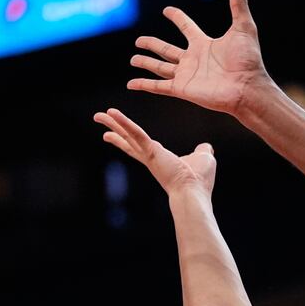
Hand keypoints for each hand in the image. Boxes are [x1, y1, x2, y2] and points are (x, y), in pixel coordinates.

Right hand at [95, 108, 215, 197]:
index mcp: (160, 159)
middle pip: (128, 140)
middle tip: (99, 119)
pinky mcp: (151, 151)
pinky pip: (135, 133)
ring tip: (98, 115)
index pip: (139, 146)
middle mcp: (150, 158)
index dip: (126, 139)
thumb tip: (206, 148)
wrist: (194, 193)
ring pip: (127, 135)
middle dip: (114, 129)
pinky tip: (112, 112)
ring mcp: (149, 155)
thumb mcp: (203, 158)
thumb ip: (202, 151)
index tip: (114, 134)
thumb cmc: (199, 180)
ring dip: (113, 123)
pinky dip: (123, 122)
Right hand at [127, 0, 269, 116]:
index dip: (177, 17)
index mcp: (205, 44)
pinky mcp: (182, 89)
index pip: (187, 27)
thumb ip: (238, 2)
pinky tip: (131, 84)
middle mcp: (193, 59)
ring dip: (146, 63)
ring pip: (159, 67)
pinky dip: (144, 85)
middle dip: (152, 44)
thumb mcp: (243, 27)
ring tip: (133, 59)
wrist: (247, 88)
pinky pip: (158, 86)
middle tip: (139, 41)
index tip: (167, 10)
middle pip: (167, 49)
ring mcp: (186, 75)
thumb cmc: (248, 60)